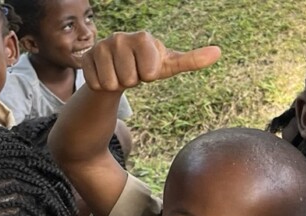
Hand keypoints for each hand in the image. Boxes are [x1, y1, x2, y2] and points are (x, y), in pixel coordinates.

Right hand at [81, 31, 221, 91]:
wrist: (119, 70)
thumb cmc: (148, 66)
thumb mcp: (169, 65)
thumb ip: (192, 60)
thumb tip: (218, 52)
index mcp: (143, 38)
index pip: (148, 70)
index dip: (149, 75)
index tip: (149, 69)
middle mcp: (120, 37)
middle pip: (130, 78)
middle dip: (133, 81)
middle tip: (133, 73)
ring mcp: (101, 47)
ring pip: (112, 82)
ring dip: (118, 84)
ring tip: (121, 74)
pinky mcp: (86, 59)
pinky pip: (97, 84)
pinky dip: (103, 87)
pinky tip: (107, 76)